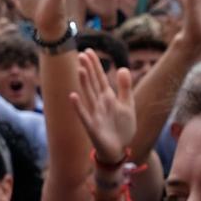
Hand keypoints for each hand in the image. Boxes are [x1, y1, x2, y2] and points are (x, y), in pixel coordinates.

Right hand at [70, 50, 136, 165]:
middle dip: (89, 69)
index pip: (100, 78)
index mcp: (108, 97)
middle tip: (82, 54)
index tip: (89, 51)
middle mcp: (99, 103)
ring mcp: (95, 114)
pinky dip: (78, 107)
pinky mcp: (92, 127)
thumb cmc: (121, 127)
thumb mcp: (127, 105)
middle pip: (93, 83)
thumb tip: (122, 68)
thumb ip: (125, 87)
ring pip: (89, 96)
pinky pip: (84, 116)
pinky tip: (73, 96)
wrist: (119, 149)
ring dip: (84, 83)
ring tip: (80, 69)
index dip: (95, 65)